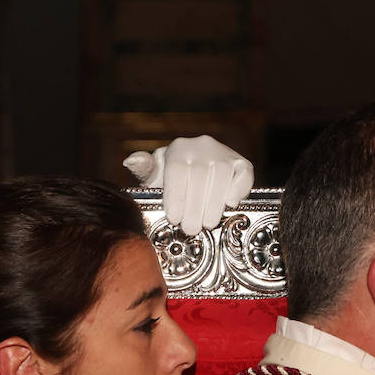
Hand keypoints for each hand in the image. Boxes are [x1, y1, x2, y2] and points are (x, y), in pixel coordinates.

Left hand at [123, 135, 252, 236]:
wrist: (194, 173)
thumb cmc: (169, 179)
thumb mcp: (153, 176)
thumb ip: (143, 170)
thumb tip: (130, 161)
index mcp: (177, 149)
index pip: (178, 170)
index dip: (176, 196)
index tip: (173, 218)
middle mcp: (201, 146)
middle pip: (200, 175)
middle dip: (195, 206)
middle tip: (190, 229)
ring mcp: (222, 153)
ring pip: (222, 174)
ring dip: (215, 202)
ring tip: (207, 224)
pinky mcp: (241, 163)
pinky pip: (244, 172)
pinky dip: (239, 188)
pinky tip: (230, 204)